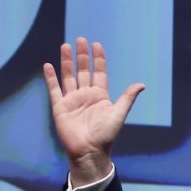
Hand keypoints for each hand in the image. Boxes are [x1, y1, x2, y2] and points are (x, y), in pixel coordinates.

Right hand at [42, 38, 144, 186]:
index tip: (96, 45)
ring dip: (66, 62)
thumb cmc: (106, 135)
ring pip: (68, 76)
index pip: (99, 73)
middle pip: (83, 71)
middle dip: (82, 56)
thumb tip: (141, 84)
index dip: (98, 59)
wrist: (89, 151)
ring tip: (65, 46)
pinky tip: (48, 65)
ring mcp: (72, 100)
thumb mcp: (119, 114)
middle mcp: (86, 95)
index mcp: (100, 96)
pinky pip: (54, 89)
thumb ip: (127, 98)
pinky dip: (51, 78)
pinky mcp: (60, 107)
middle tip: (80, 40)